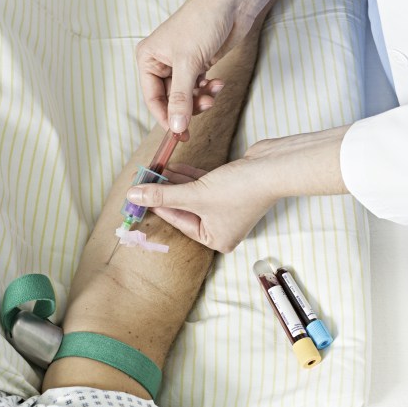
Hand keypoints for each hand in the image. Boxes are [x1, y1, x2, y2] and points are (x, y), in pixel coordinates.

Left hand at [133, 160, 277, 253]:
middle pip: (185, 208)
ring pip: (193, 195)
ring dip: (175, 182)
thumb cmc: (240, 189)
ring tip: (155, 169)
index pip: (179, 221)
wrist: (274, 168)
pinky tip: (173, 166)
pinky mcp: (232, 188)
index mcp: (216, 240)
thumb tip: (133, 195)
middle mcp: (223, 227)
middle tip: (144, 179)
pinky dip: (190, 176)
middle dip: (165, 192)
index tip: (137, 193)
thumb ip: (163, 195)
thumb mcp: (195, 194)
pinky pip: (204, 185)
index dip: (156, 204)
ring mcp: (228, 207)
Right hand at [135, 0, 298, 133]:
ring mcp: (181, 64)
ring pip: (187, 96)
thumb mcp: (189, 63)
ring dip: (202, 99)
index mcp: (148, 58)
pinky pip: (200, 88)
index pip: (152, 98)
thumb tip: (175, 128)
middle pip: (171, 100)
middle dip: (189, 106)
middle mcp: (161, 62)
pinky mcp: (199, 63)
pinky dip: (209, 89)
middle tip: (206, 107)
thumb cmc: (203, 21)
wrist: (232, 1)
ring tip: (214, 91)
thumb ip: (181, 98)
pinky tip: (219, 82)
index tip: (180, 133)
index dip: (165, 117)